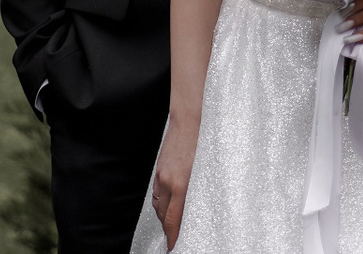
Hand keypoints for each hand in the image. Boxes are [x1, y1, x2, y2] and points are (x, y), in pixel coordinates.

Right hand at [151, 114, 196, 248]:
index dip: (172, 235)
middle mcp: (167, 182)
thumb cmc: (202, 142)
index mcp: (180, 184)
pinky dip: (161, 203)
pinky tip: (167, 205)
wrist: (189, 120)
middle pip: (163, 215)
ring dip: (164, 217)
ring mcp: (161, 176)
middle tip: (174, 238)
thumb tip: (195, 208)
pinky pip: (156, 194)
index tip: (173, 245)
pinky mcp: (158, 170)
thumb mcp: (206, 170)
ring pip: (158, 205)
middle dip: (168, 229)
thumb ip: (197, 191)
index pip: (173, 219)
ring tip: (171, 224)